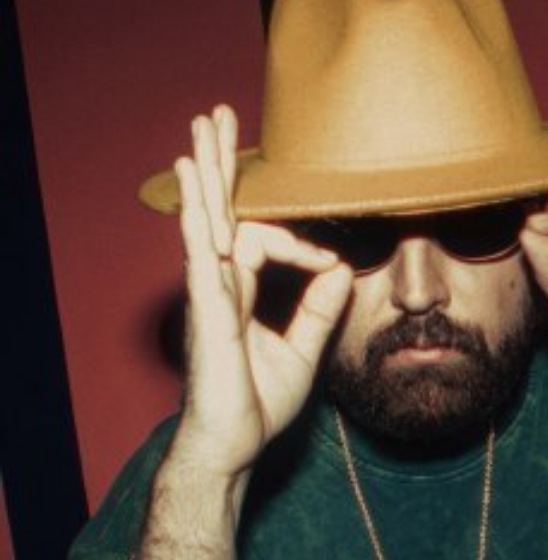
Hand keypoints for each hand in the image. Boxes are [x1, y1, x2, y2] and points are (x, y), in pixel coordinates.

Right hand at [171, 106, 353, 481]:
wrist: (231, 445)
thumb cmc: (256, 405)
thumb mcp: (301, 352)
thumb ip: (318, 311)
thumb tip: (342, 270)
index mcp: (240, 293)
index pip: (265, 242)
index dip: (302, 246)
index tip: (331, 266)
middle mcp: (219, 285)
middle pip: (221, 210)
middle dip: (223, 164)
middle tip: (221, 115)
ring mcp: (209, 293)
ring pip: (208, 218)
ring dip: (210, 169)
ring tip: (206, 122)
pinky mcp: (206, 306)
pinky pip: (200, 249)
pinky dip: (197, 210)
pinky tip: (193, 175)